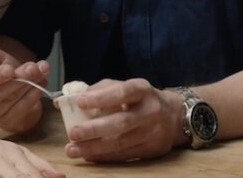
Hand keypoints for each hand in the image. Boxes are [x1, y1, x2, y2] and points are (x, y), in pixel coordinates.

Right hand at [0, 48, 49, 133]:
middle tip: (33, 68)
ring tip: (39, 71)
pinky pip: (21, 110)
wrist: (11, 85)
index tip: (10, 70)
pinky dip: (33, 96)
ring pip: (11, 101)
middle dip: (18, 79)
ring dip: (29, 85)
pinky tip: (40, 85)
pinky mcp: (5, 125)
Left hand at [64, 78, 184, 162]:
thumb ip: (100, 90)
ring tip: (73, 149)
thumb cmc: (140, 99)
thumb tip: (69, 99)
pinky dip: (104, 156)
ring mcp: (152, 133)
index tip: (79, 102)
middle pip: (121, 122)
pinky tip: (88, 155)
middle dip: (94, 129)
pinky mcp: (151, 150)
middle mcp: (150, 111)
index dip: (101, 97)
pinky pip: (124, 155)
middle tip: (72, 133)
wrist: (174, 116)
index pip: (122, 92)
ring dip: (94, 148)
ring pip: (121, 143)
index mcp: (142, 89)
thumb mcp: (126, 86)